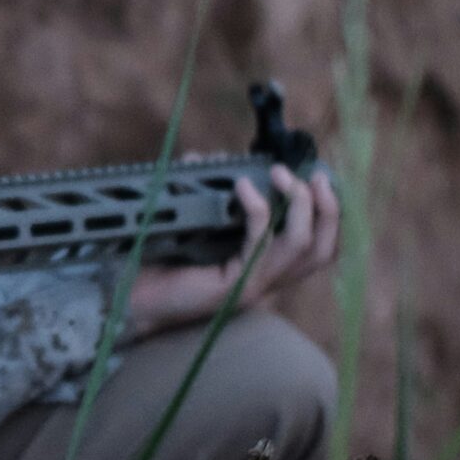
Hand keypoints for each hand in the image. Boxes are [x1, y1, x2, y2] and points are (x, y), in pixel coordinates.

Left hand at [125, 165, 339, 338]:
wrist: (129, 302)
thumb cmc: (157, 266)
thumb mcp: (190, 226)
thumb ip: (204, 197)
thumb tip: (204, 157)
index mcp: (264, 269)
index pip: (319, 248)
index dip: (330, 214)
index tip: (320, 178)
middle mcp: (266, 282)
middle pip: (324, 250)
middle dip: (329, 208)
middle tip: (315, 175)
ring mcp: (252, 288)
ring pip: (302, 247)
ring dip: (299, 204)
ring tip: (281, 173)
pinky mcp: (233, 289)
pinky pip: (260, 245)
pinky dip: (258, 210)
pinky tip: (243, 187)